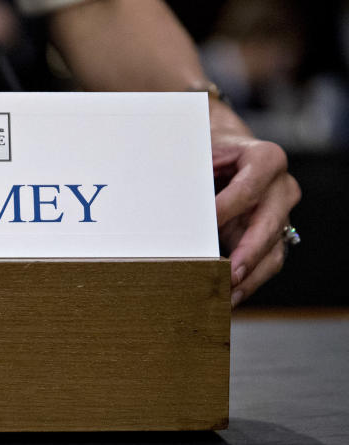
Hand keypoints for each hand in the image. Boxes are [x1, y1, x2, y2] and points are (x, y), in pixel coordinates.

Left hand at [210, 113, 300, 307]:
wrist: (228, 148)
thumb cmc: (210, 149)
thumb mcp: (202, 150)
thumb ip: (192, 172)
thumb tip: (162, 202)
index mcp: (266, 159)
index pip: (247, 190)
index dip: (226, 209)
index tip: (205, 226)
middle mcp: (281, 188)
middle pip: (268, 225)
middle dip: (247, 253)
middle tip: (228, 274)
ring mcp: (281, 213)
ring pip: (273, 250)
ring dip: (250, 276)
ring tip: (228, 296)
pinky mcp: (273, 234)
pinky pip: (267, 262)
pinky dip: (250, 281)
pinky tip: (231, 296)